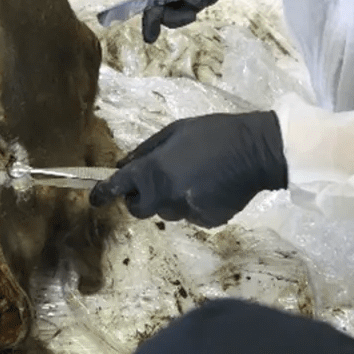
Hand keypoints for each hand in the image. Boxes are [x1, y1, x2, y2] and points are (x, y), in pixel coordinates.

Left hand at [89, 110, 285, 226]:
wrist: (258, 151)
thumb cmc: (214, 133)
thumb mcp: (174, 131)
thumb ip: (145, 151)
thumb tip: (124, 166)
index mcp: (153, 172)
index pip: (117, 189)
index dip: (102, 194)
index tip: (95, 198)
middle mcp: (165, 197)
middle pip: (139, 209)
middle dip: (141, 198)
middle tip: (155, 181)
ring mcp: (185, 212)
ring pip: (165, 212)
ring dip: (169, 199)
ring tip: (191, 178)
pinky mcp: (205, 222)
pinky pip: (189, 215)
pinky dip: (192, 204)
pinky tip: (208, 187)